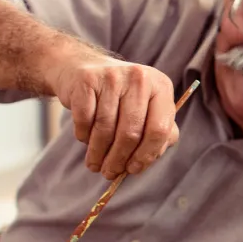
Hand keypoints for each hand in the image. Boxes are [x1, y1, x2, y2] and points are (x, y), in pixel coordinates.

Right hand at [50, 58, 177, 178]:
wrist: (81, 68)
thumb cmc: (119, 97)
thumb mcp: (145, 107)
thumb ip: (158, 131)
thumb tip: (154, 156)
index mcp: (161, 87)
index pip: (160, 129)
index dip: (146, 155)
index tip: (134, 170)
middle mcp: (140, 78)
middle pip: (131, 132)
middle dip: (118, 159)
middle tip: (109, 173)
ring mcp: (113, 76)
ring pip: (105, 128)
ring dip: (98, 153)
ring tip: (95, 164)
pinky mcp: (87, 80)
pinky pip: (85, 119)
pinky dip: (84, 135)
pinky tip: (85, 140)